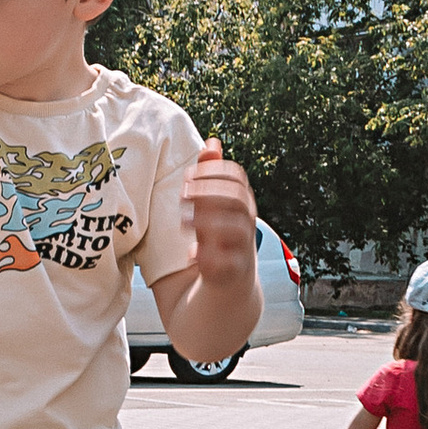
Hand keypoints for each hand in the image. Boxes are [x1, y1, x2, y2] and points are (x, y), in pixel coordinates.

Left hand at [181, 145, 257, 287]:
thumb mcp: (211, 207)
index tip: (187, 176)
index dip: (212, 172)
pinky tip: (191, 254)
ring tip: (182, 222)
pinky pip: (229, 263)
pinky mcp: (234, 272)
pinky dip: (209, 258)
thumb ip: (210, 178)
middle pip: (236, 198)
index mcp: (240, 203)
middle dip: (208, 192)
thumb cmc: (216, 238)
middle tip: (182, 196)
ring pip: (236, 228)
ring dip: (207, 221)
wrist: (228, 287)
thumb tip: (212, 141)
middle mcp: (246, 223)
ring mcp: (243, 247)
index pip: (236, 176)